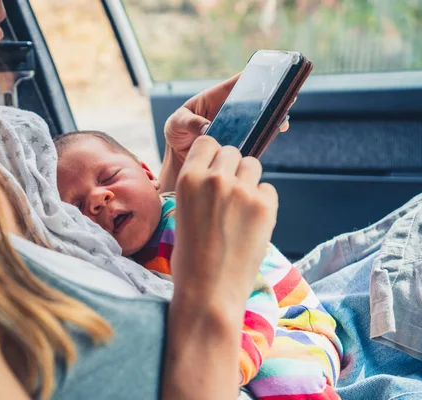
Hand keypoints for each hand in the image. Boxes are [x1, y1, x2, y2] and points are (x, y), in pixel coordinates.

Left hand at [163, 74, 288, 161]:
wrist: (179, 154)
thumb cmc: (176, 131)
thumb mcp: (177, 123)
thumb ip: (189, 123)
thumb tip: (206, 128)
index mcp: (215, 98)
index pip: (235, 84)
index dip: (252, 76)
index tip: (268, 73)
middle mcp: (229, 111)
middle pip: (253, 100)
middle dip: (270, 97)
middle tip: (286, 95)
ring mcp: (236, 126)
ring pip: (258, 118)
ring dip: (271, 117)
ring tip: (282, 118)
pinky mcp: (239, 142)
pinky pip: (255, 137)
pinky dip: (265, 136)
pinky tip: (274, 133)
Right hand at [171, 136, 277, 314]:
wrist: (209, 292)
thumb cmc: (190, 258)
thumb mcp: (181, 212)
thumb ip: (199, 186)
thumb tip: (220, 170)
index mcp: (188, 178)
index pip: (208, 142)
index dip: (212, 156)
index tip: (214, 171)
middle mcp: (216, 179)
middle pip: (232, 151)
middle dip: (231, 168)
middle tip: (228, 195)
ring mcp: (243, 192)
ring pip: (252, 165)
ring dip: (248, 181)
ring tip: (240, 209)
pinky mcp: (266, 207)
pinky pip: (269, 189)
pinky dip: (262, 201)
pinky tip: (251, 223)